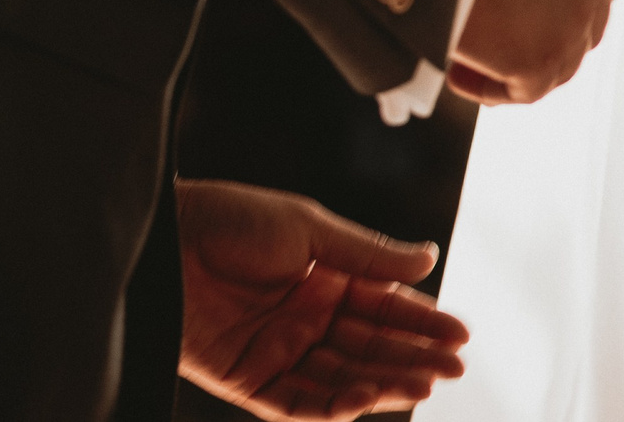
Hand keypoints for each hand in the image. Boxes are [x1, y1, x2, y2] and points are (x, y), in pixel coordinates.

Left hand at [176, 179, 467, 419]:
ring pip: (340, 378)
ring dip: (382, 384)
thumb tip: (429, 257)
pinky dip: (330, 405)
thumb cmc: (230, 220)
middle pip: (369, 347)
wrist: (162, 241)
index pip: (385, 306)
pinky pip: (294, 401)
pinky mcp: (245, 377)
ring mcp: (277, 349)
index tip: (461, 335)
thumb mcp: (309, 229)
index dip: (422, 321)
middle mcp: (306, 316)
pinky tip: (363, 396)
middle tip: (455, 369)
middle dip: (413, 358)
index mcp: (324, 277)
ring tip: (422, 385)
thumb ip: (368, 255)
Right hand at [448, 0, 623, 104]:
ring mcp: (575, 19)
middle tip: (502, 43)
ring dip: (519, 67)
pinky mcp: (543, 59)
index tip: (546, 14)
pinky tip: (458, 75)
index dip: (581, 1)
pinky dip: (491, 88)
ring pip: (560, 65)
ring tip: (469, 61)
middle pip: (588, 26)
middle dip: (549, 38)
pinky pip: (525, 90)